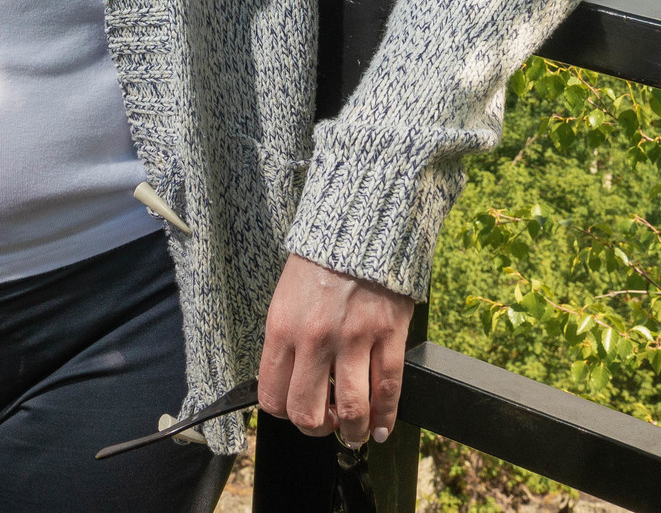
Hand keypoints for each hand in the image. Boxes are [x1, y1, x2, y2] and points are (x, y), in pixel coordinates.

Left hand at [257, 253, 415, 447]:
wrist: (359, 225)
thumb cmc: (320, 261)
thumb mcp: (286, 297)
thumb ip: (287, 341)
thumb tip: (294, 381)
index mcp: (282, 329)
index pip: (272, 396)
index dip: (285, 413)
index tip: (296, 412)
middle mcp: (313, 339)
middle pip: (307, 412)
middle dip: (317, 429)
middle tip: (328, 426)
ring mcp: (353, 338)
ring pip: (352, 409)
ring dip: (354, 432)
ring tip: (357, 434)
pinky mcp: (387, 334)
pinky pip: (387, 389)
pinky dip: (386, 416)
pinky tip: (382, 426)